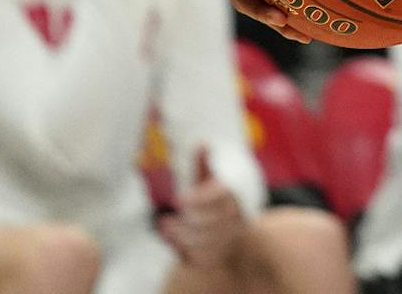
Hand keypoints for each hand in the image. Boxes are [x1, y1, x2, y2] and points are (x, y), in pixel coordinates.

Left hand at [162, 150, 244, 268]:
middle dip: (188, 222)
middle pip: (214, 222)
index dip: (200, 199)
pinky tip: (172, 242)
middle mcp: (236, 215)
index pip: (220, 195)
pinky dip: (186, 252)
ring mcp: (229, 236)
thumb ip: (203, 163)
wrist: (236, 219)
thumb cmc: (216, 193)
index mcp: (234, 193)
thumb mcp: (211, 175)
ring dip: (183, 238)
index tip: (179, 199)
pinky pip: (204, 258)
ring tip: (165, 227)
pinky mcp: (220, 253)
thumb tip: (201, 143)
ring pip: (209, 242)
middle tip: (166, 219)